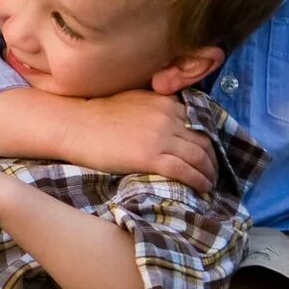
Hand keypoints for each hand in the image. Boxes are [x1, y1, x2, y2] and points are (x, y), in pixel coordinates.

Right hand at [69, 90, 214, 192]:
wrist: (76, 125)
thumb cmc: (98, 115)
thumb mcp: (134, 100)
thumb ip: (156, 108)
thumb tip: (170, 121)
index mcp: (166, 102)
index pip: (199, 123)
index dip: (207, 141)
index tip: (207, 154)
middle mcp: (168, 117)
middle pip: (203, 141)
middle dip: (212, 159)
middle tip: (212, 172)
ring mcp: (161, 137)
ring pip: (199, 157)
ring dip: (209, 172)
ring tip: (209, 183)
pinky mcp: (151, 157)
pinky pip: (184, 170)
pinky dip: (197, 180)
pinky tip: (201, 188)